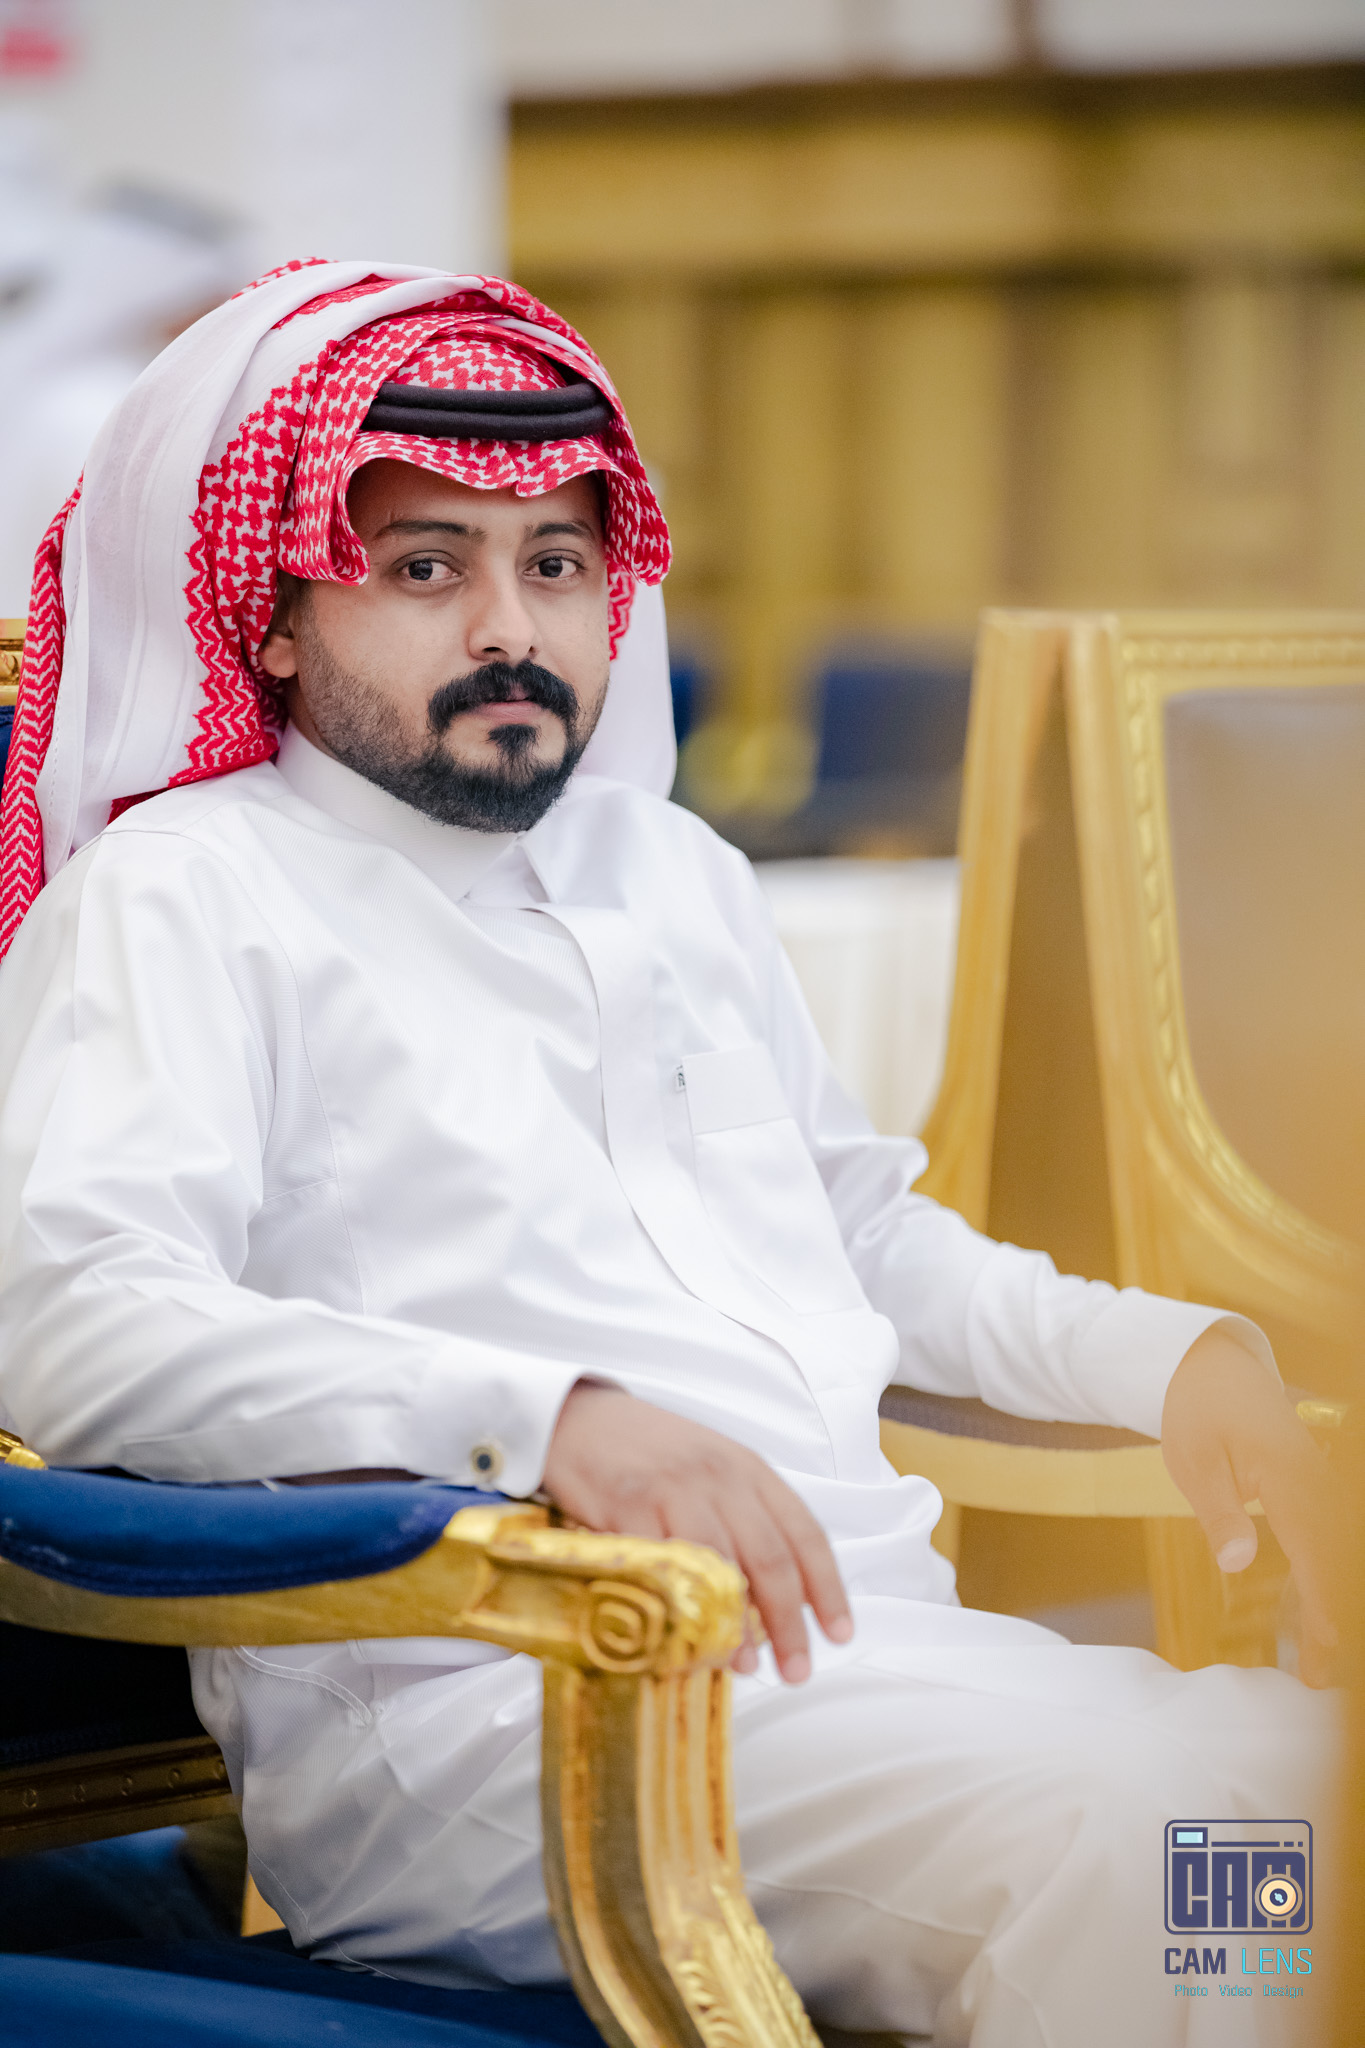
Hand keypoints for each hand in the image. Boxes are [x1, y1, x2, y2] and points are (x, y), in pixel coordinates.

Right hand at [542, 1383, 852, 1682]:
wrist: (580, 1417)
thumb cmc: (650, 1453)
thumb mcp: (711, 1471)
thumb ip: (742, 1522)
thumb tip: (766, 1605)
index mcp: (750, 1471)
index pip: (805, 1533)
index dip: (828, 1588)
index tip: (839, 1634)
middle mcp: (722, 1477)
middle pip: (770, 1557)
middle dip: (789, 1621)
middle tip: (796, 1669)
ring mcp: (675, 1488)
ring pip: (721, 1564)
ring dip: (737, 1622)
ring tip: (745, 1664)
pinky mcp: (629, 1503)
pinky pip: (661, 1563)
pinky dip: (676, 1605)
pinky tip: (684, 1636)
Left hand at [1160, 1327, 1340, 1685]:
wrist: (1210, 1362)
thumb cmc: (1196, 1410)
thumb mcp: (1194, 1461)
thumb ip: (1220, 1514)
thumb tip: (1239, 1564)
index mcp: (1290, 1476)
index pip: (1317, 1552)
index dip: (1323, 1606)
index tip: (1325, 1650)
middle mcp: (1317, 1480)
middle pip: (1338, 1560)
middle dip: (1334, 1619)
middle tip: (1321, 1677)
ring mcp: (1320, 1480)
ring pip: (1340, 1552)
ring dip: (1335, 1603)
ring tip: (1323, 1661)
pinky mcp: (1314, 1484)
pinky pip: (1330, 1537)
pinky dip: (1328, 1577)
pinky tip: (1316, 1616)